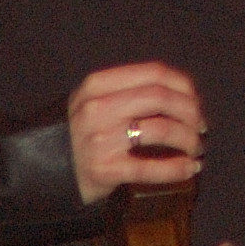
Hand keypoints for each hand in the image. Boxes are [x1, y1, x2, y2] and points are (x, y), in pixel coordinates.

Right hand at [65, 61, 204, 203]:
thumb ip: (129, 91)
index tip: (196, 100)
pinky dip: (176, 168)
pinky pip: (150, 167)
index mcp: (97, 85)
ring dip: (188, 138)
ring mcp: (99, 139)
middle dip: (191, 111)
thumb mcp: (94, 101)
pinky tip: (189, 168)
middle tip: (201, 126)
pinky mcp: (103, 170)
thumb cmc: (80, 134)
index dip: (184, 86)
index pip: (154, 73)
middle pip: (161, 98)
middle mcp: (97, 108)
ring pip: (161, 129)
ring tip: (196, 147)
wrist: (44, 172)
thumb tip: (184, 94)